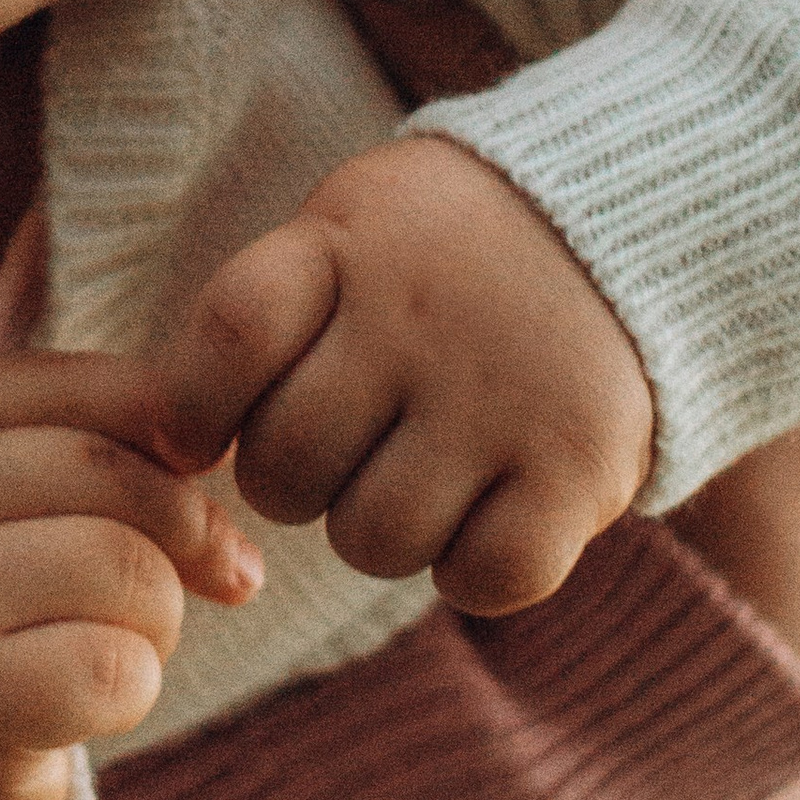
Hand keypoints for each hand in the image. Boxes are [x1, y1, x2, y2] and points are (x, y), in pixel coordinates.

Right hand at [0, 351, 262, 799]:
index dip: (163, 421)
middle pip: (107, 471)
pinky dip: (136, 689)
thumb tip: (225, 443)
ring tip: (123, 646)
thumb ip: (76, 450)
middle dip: (187, 528)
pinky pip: (112, 666)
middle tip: (218, 576)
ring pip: (122, 567)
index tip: (204, 474)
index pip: (66, 384)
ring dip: (160, 616)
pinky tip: (97, 706)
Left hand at [156, 138, 655, 615]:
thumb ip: (259, 313)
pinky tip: (486, 509)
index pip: (230, 333)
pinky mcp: (581, 468)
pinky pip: (481, 578)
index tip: (204, 433)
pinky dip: (472, 569)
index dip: (193, 407)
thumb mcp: (347, 225)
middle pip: (286, 466)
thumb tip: (170, 442)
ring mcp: (504, 397)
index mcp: (347, 245)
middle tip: (346, 443)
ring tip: (418, 470)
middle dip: (294, 478)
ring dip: (379, 528)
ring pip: (372, 539)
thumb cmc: (444, 249)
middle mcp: (421, 320)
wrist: (629, 221)